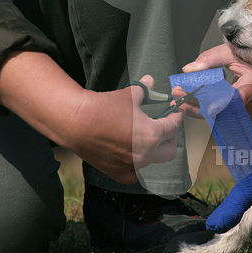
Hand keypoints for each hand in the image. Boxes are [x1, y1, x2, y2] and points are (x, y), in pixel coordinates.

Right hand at [0, 52, 183, 183]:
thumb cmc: (104, 106)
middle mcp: (145, 154)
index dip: (176, 118)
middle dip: (169, 138)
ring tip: (144, 137)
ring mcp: (132, 165)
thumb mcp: (129, 94)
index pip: (173, 127)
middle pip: (169, 150)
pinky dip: (135, 165)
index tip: (176, 113)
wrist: (75, 121)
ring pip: (151, 160)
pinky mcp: (118, 172)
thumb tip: (151, 80)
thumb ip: (145, 90)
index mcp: (152, 135)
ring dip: (152, 150)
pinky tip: (131, 154)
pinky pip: (134, 173)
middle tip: (163, 127)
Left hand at [181, 44, 251, 114]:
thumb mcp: (231, 51)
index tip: (193, 102)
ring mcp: (250, 106)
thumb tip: (189, 69)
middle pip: (223, 111)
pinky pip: (225, 112)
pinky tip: (193, 103)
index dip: (212, 104)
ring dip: (200, 109)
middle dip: (198, 106)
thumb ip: (209, 59)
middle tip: (179, 99)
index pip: (231, 101)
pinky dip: (208, 108)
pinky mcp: (245, 108)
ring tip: (181, 102)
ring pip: (222, 114)